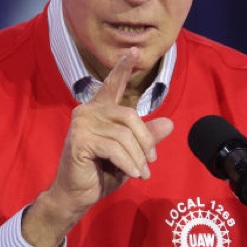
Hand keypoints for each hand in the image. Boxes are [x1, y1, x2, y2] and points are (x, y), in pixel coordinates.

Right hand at [21, 48, 173, 246]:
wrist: (77, 196)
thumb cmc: (101, 173)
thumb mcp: (130, 154)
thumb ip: (146, 138)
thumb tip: (170, 123)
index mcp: (100, 111)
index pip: (113, 84)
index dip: (124, 67)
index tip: (135, 50)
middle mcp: (88, 111)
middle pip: (130, 115)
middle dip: (145, 141)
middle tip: (151, 162)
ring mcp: (82, 124)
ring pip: (124, 135)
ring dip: (138, 157)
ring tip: (141, 173)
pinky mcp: (80, 139)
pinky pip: (115, 148)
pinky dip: (128, 163)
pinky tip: (132, 174)